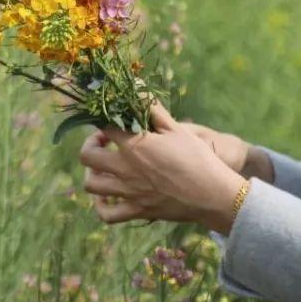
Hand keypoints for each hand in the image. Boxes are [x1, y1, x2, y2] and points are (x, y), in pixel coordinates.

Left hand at [79, 100, 246, 233]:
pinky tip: (106, 198)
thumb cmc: (197, 157)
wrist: (213, 194)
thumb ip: (152, 108)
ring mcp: (129, 192)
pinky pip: (107, 215)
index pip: (103, 126)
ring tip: (104, 167)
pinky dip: (101, 207)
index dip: (103, 120)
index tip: (112, 120)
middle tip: (104, 142)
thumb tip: (136, 86)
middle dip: (90, 145)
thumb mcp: (176, 128)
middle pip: (87, 156)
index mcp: (134, 145)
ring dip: (93, 174)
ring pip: (92, 185)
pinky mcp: (138, 211)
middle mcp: (125, 169)